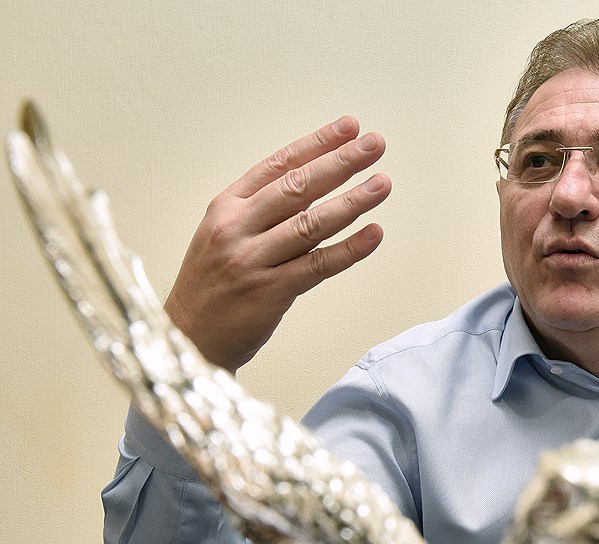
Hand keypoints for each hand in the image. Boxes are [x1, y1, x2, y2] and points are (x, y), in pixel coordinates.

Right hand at [164, 116, 390, 372]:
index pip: (278, 164)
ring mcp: (252, 260)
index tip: (350, 127)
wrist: (186, 339)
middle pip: (297, 187)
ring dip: (352, 201)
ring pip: (311, 223)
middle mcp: (237, 228)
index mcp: (227, 207)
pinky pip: (317, 265)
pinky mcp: (269, 293)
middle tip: (374, 145)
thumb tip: (316, 181)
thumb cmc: (213, 284)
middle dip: (340, 162)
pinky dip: (349, 249)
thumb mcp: (224, 234)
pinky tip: (374, 234)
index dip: (317, 144)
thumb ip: (263, 209)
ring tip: (382, 183)